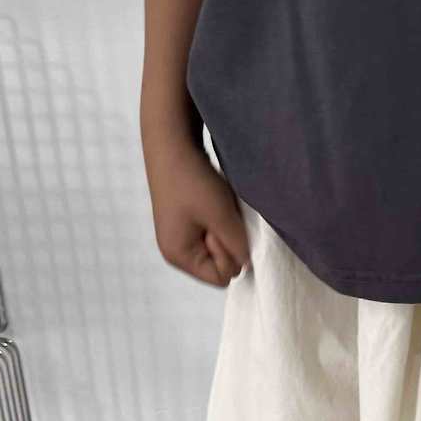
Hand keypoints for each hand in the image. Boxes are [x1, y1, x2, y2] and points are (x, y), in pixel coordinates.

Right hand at [144, 136, 249, 286]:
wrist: (172, 143)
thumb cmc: (193, 179)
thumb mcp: (222, 216)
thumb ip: (238, 246)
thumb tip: (248, 264)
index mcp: (178, 256)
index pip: (221, 278)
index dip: (229, 255)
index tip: (220, 227)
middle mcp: (176, 252)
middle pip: (221, 266)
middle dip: (227, 243)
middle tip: (218, 215)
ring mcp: (181, 238)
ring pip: (221, 248)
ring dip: (226, 230)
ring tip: (215, 207)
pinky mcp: (187, 224)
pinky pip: (215, 234)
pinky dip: (221, 221)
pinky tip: (213, 203)